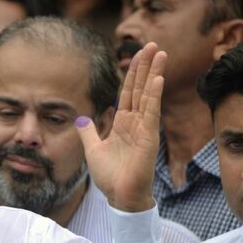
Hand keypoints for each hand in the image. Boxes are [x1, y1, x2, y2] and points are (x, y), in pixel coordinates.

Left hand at [76, 42, 164, 211]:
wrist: (119, 197)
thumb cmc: (110, 176)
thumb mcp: (93, 149)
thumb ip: (88, 132)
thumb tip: (81, 117)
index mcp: (123, 123)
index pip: (129, 92)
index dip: (132, 74)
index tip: (138, 54)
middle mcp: (136, 123)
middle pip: (141, 88)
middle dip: (147, 67)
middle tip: (154, 44)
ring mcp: (143, 130)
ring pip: (149, 96)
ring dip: (154, 74)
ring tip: (161, 54)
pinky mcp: (148, 139)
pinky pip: (151, 114)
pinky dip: (154, 97)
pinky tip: (158, 80)